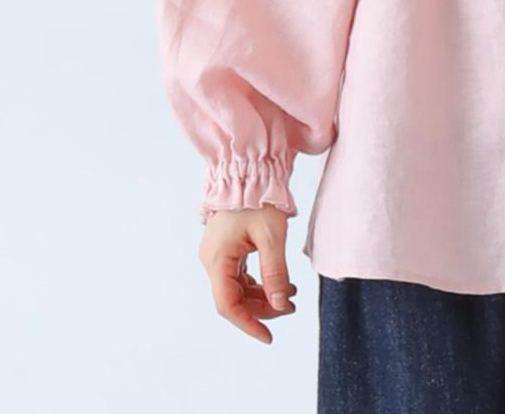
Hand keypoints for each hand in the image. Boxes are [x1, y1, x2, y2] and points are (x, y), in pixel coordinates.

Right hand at [198, 203, 298, 343]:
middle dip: (263, 307)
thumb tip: (279, 305)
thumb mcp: (272, 236)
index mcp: (217, 259)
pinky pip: (240, 275)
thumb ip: (275, 272)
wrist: (249, 168)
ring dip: (263, 295)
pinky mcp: (226, 247)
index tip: (269, 336)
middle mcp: (212, 259)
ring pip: (238, 288)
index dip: (248, 324)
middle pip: (234, 298)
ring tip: (290, 294)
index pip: (228, 306)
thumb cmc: (259, 198)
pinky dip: (259, 282)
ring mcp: (218, 254)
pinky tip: (279, 282)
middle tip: (291, 306)